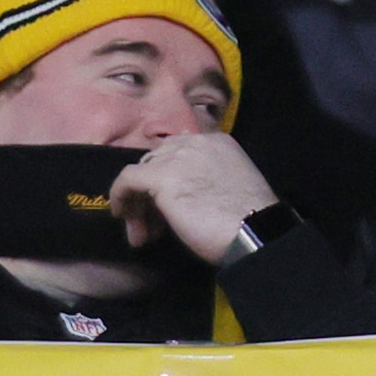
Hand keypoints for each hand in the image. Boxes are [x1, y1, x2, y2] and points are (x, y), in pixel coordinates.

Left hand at [110, 134, 280, 264]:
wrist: (255, 233)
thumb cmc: (251, 222)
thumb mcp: (231, 189)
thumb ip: (208, 182)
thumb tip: (183, 199)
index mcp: (218, 143)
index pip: (179, 154)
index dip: (168, 181)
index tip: (168, 210)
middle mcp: (196, 142)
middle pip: (158, 162)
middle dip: (151, 195)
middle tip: (153, 226)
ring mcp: (177, 157)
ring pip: (142, 173)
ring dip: (138, 203)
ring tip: (142, 233)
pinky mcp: (160, 176)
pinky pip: (127, 180)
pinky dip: (120, 196)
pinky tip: (121, 214)